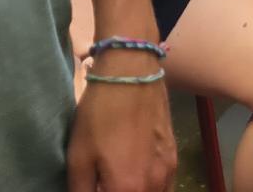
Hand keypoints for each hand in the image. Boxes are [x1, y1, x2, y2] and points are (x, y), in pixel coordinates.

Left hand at [66, 59, 175, 191]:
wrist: (131, 74)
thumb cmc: (100, 113)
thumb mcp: (78, 156)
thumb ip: (81, 191)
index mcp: (127, 190)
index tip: (95, 185)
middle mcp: (153, 187)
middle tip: (103, 181)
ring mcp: (168, 173)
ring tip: (120, 181)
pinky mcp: (174, 158)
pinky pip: (165, 188)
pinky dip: (151, 190)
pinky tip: (136, 177)